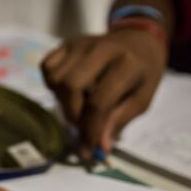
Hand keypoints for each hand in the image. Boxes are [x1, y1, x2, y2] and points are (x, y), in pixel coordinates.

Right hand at [42, 28, 166, 154]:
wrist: (139, 40)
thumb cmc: (143, 74)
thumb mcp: (141, 100)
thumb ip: (118, 122)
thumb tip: (99, 147)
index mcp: (126, 64)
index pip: (99, 101)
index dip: (90, 130)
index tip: (88, 150)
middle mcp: (100, 49)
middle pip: (71, 87)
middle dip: (74, 116)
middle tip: (83, 128)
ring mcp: (80, 44)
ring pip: (56, 79)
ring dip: (63, 101)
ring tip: (79, 106)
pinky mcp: (67, 43)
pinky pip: (47, 67)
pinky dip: (53, 84)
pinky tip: (68, 90)